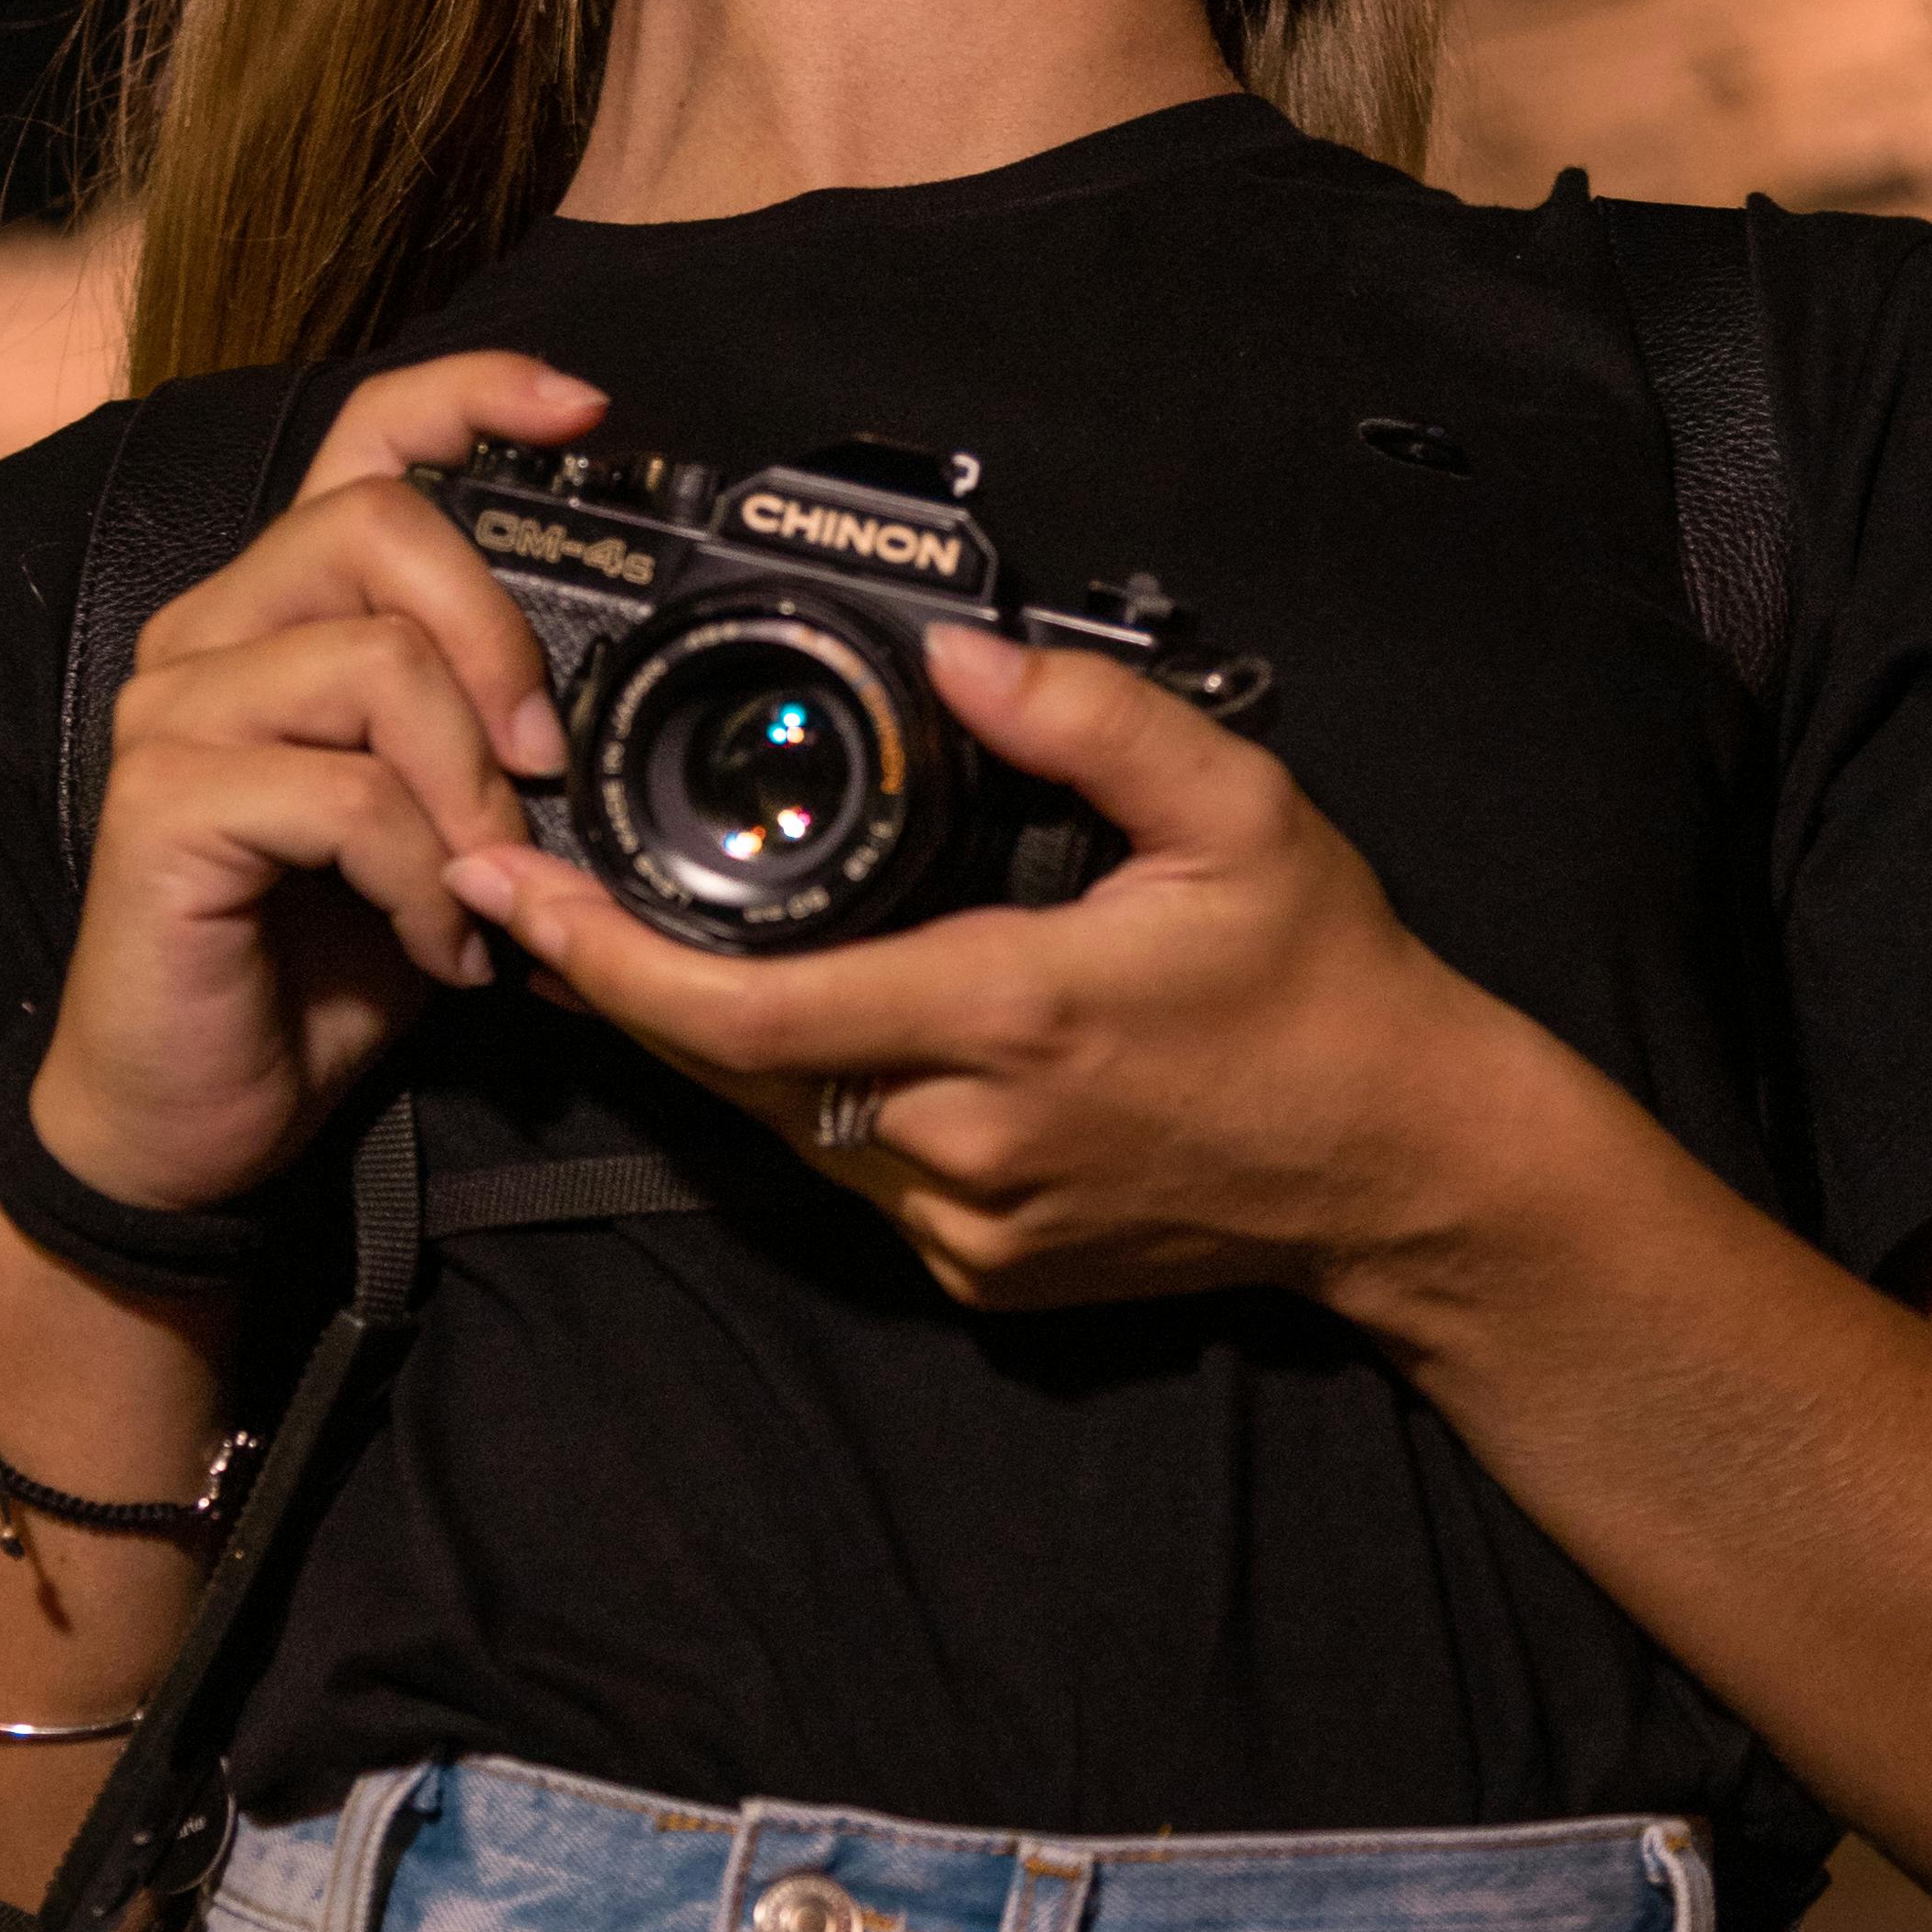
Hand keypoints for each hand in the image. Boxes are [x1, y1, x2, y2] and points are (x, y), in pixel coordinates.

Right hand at [31, 345, 603, 1213]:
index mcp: (277, 616)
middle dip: (501, 641)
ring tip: (490, 894)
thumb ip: (502, 754)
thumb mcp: (444, 840)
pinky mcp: (162, 803)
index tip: (582, 412)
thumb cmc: (315, 977)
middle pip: (375, 527)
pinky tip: (440, 946)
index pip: (359, 445)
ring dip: (470, 790)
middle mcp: (208, 636)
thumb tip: (628, 719)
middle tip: (547, 768)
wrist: (195, 1122)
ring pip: (373, 663)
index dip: (468, 400)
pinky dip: (423, 875)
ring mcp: (171, 712)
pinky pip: (342, 793)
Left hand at [441, 619, 1507, 1312]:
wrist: (1406, 1171)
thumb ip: (1095, 721)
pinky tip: (788, 1030)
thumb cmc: (1331, 985)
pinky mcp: (986, 1273)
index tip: (526, 894)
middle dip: (622, 988)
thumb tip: (966, 657)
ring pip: (783, 1129)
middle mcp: (966, 1139)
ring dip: (709, 1042)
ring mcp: (971, 1225)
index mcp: (1007, 1015)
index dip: (613, 961)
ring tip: (634, 945)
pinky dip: (806, 1102)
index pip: (749, 1007)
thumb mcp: (1242, 813)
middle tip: (532, 897)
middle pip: (732, 1070)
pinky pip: (853, 1181)